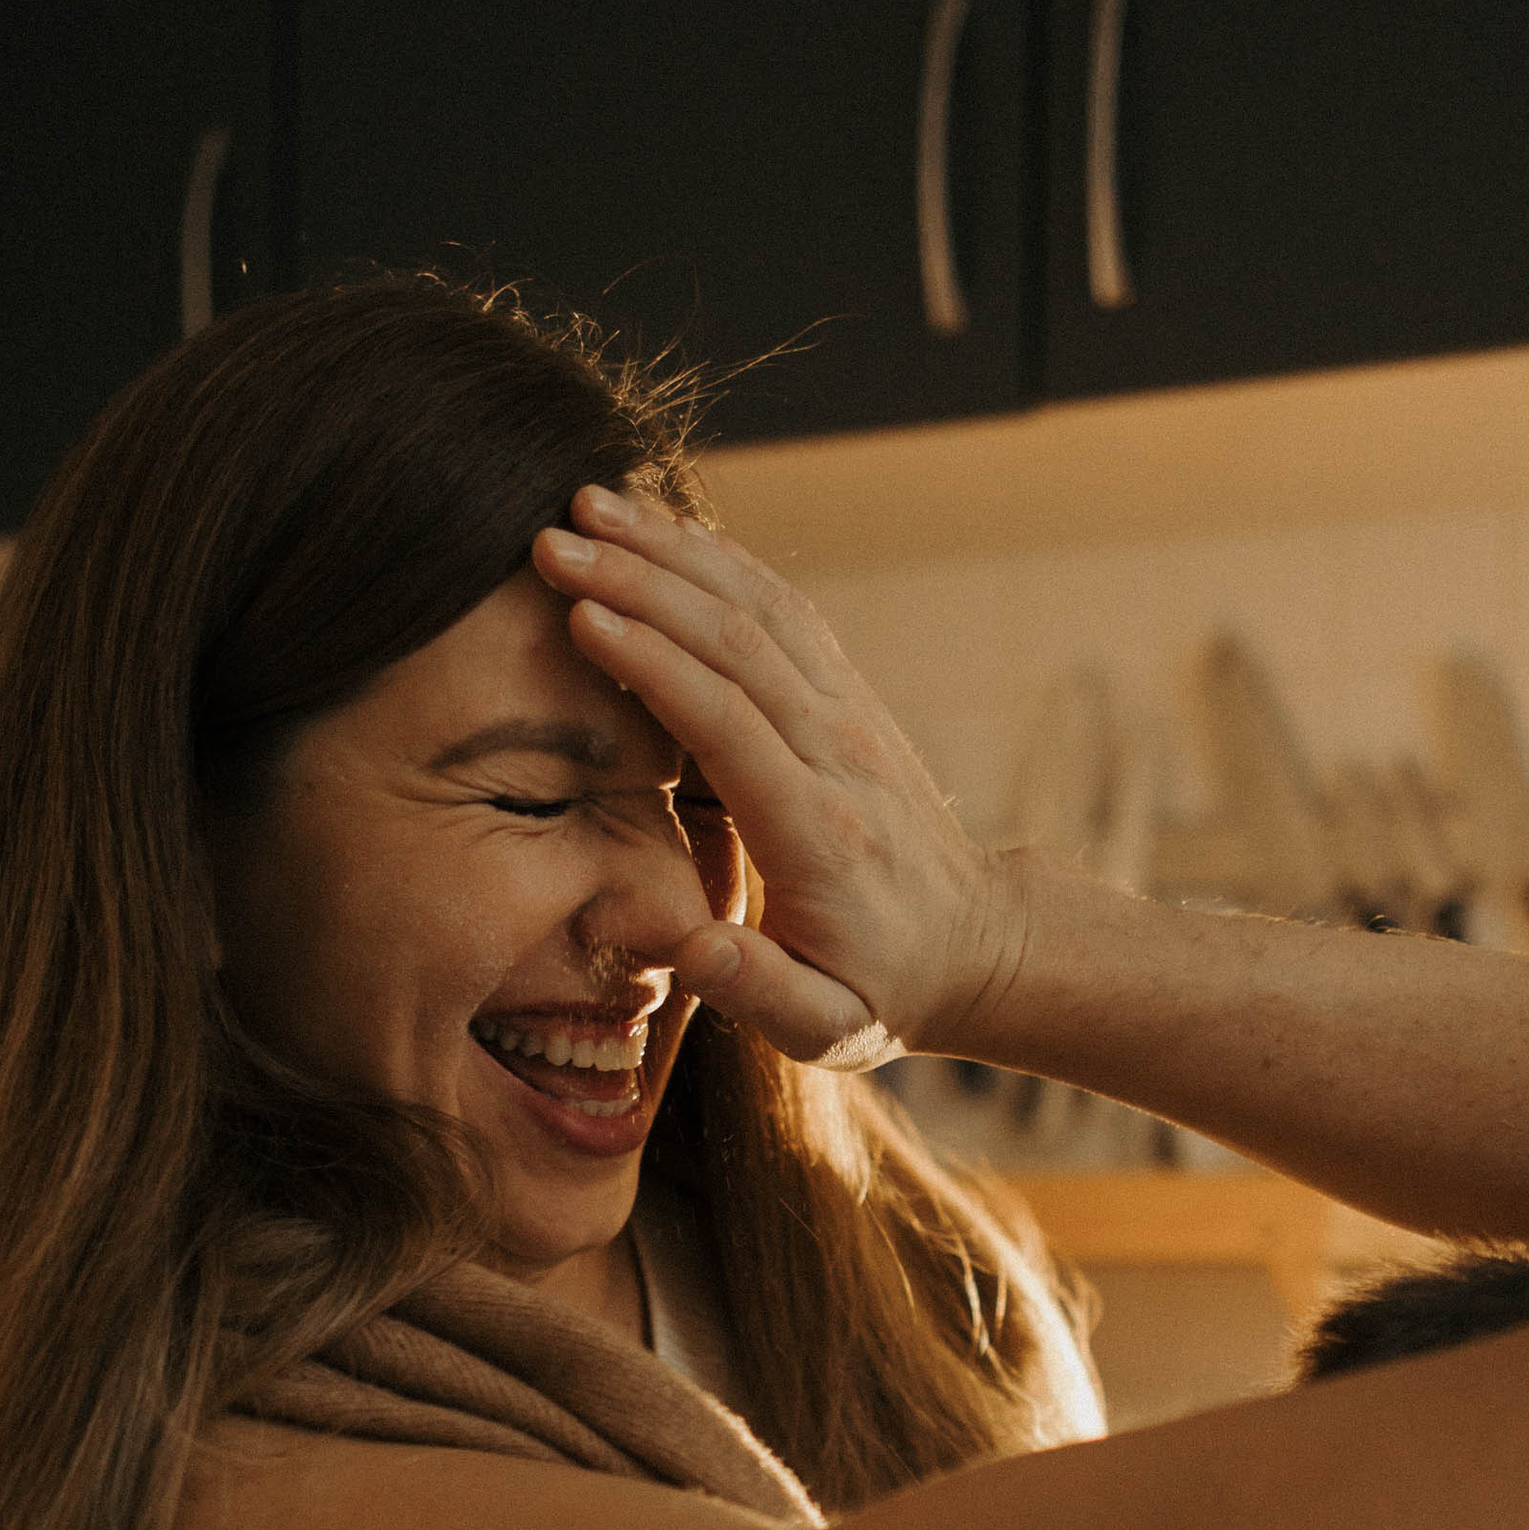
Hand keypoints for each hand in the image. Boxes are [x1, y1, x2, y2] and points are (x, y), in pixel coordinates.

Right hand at [529, 484, 1019, 1064]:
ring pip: (758, 608)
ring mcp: (848, 715)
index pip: (728, 723)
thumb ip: (758, 989)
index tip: (580, 614)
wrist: (976, 947)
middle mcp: (837, 753)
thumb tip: (693, 951)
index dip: (654, 662)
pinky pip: (781, 609)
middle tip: (552, 538)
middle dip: (641, 580)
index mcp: (818, 832)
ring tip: (589, 503)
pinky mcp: (847, 697)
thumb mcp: (827, 1025)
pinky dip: (718, 560)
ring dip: (672, 550)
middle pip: (736, 642)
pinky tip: (659, 526)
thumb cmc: (883, 991)